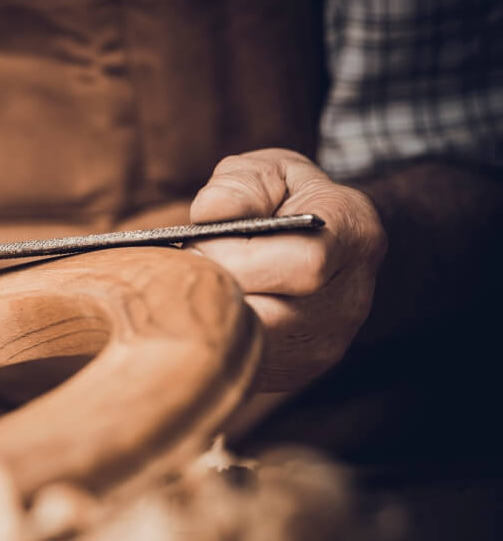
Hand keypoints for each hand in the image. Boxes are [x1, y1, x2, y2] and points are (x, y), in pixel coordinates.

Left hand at [187, 149, 385, 390]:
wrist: (321, 240)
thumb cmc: (287, 199)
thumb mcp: (270, 171)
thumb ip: (241, 184)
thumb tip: (209, 213)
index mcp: (354, 235)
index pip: (302, 263)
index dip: (238, 254)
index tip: (200, 239)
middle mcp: (350, 298)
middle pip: (271, 313)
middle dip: (215, 288)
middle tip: (186, 267)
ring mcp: (327, 342)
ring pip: (252, 344)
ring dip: (211, 314)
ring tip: (194, 285)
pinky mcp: (299, 369)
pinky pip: (245, 361)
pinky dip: (217, 335)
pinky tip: (206, 308)